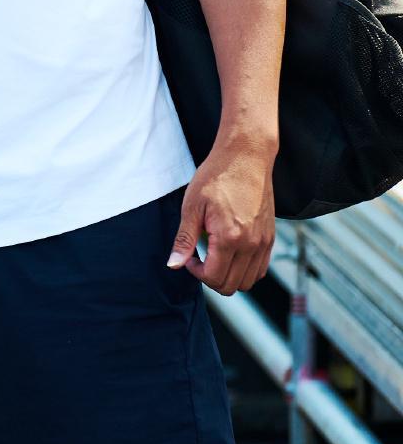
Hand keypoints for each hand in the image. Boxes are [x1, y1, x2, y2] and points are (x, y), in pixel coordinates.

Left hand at [168, 142, 275, 294]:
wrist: (245, 158)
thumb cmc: (216, 177)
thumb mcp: (192, 207)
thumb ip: (184, 240)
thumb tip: (174, 265)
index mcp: (231, 237)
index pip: (214, 277)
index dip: (196, 273)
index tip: (189, 257)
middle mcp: (252, 244)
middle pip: (232, 285)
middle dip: (210, 278)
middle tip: (198, 258)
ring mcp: (265, 242)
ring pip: (249, 281)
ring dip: (228, 276)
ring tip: (213, 255)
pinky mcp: (271, 238)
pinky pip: (260, 268)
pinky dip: (244, 270)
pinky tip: (229, 253)